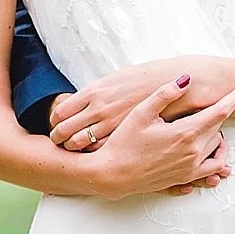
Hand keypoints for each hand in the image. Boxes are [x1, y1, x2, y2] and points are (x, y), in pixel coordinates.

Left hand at [50, 59, 193, 151]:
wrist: (178, 84)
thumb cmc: (149, 79)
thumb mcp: (117, 79)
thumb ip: (99, 93)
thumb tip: (83, 101)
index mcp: (94, 90)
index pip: (60, 111)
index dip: (56, 122)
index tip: (58, 125)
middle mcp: (98, 108)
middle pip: (64, 130)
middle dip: (59, 138)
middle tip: (61, 142)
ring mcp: (111, 124)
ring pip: (78, 144)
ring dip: (73, 149)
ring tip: (76, 151)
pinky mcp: (125, 136)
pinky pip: (100, 151)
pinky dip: (94, 154)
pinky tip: (99, 154)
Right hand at [92, 76, 234, 199]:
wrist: (112, 175)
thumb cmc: (123, 142)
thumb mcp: (141, 113)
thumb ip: (165, 94)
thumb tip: (186, 79)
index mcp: (185, 133)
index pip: (220, 111)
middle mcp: (193, 153)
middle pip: (220, 129)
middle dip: (219, 114)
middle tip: (208, 104)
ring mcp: (190, 169)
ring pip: (218, 151)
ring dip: (219, 137)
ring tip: (209, 128)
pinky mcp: (185, 180)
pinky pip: (211, 172)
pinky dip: (216, 162)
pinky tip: (210, 154)